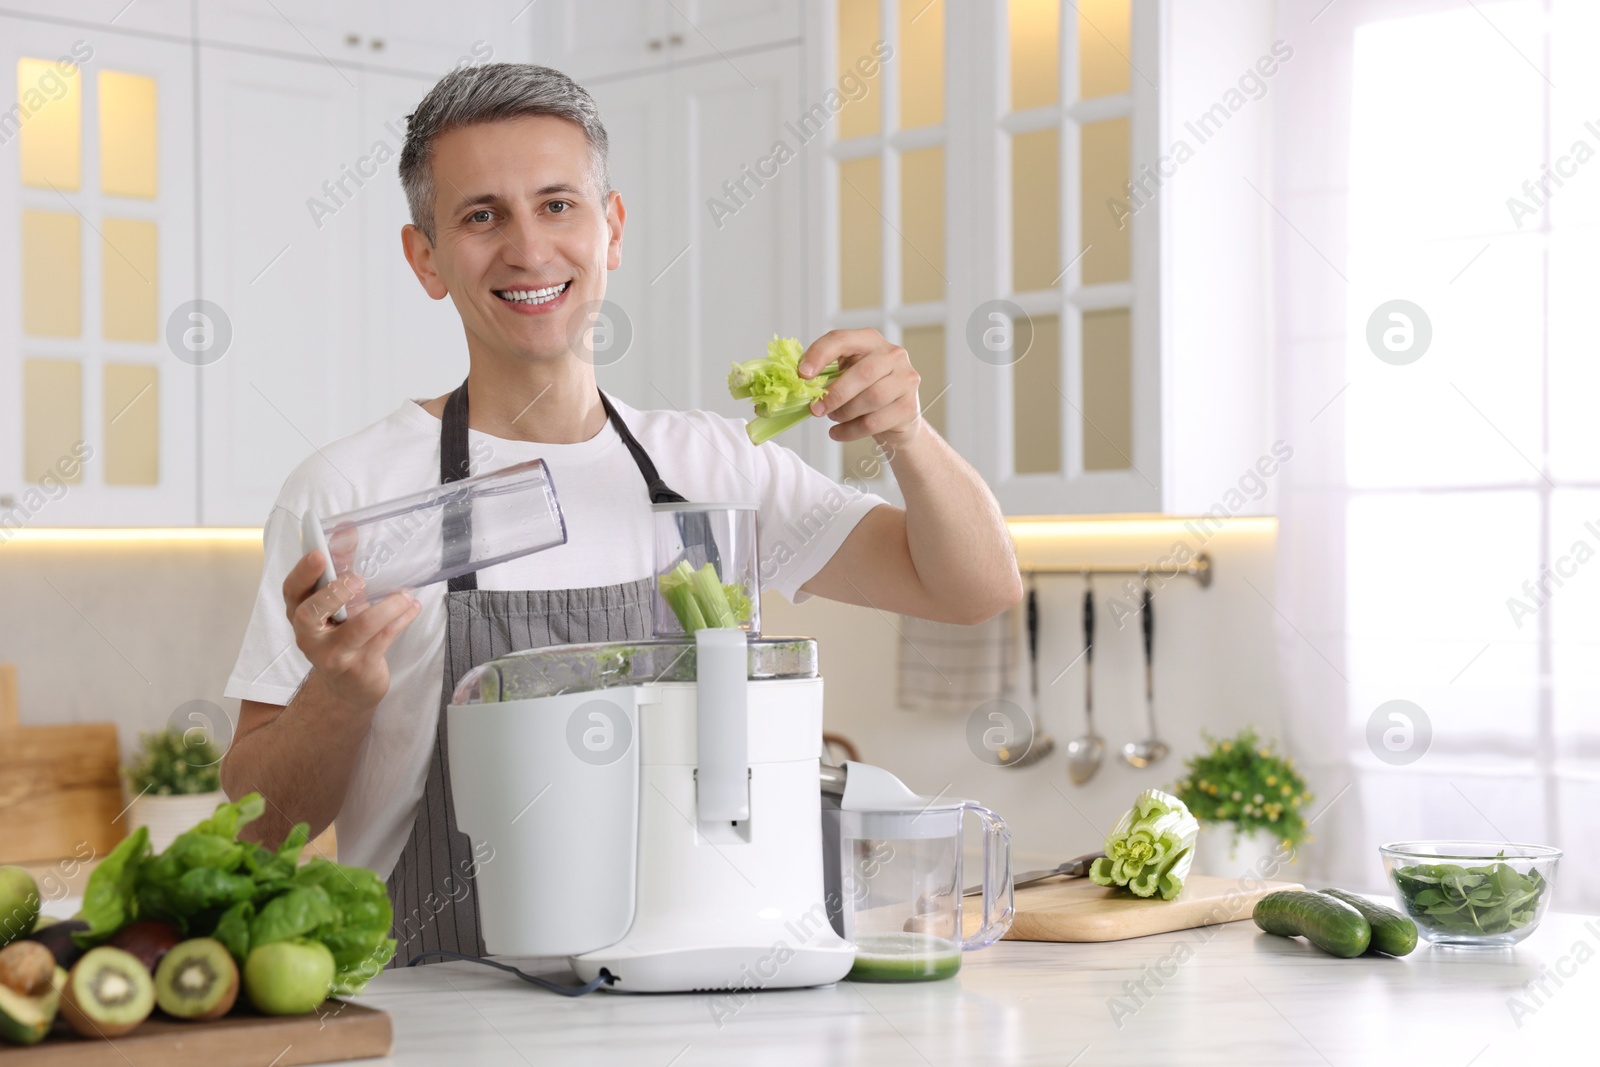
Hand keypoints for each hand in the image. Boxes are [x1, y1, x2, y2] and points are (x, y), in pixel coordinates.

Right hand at [282, 550, 420, 709]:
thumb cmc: (342, 633)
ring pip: (357, 629)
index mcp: (300, 612)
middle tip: (357, 579)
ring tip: (405, 595)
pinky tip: (413, 607)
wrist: (348, 686)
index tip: (320, 553)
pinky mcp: (358, 667)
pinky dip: (401, 620)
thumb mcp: (337, 601)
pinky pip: (383, 640)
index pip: (292, 590)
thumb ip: (340, 565)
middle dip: (333, 593)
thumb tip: (346, 528)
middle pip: (308, 613)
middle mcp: (310, 635)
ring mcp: (333, 654)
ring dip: (385, 608)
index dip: (303, 572)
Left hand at [799, 328, 923, 451]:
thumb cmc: (864, 393)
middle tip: (816, 409)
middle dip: (835, 394)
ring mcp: (906, 379)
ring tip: (833, 418)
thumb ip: (826, 374)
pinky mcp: (910, 406)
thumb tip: (796, 383)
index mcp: (870, 340)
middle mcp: (893, 355)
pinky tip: (838, 433)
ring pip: (872, 398)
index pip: (842, 339)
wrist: (896, 419)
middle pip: (863, 372)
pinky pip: (875, 421)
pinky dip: (850, 431)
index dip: (820, 355)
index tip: (802, 374)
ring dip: (845, 413)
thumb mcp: (846, 375)